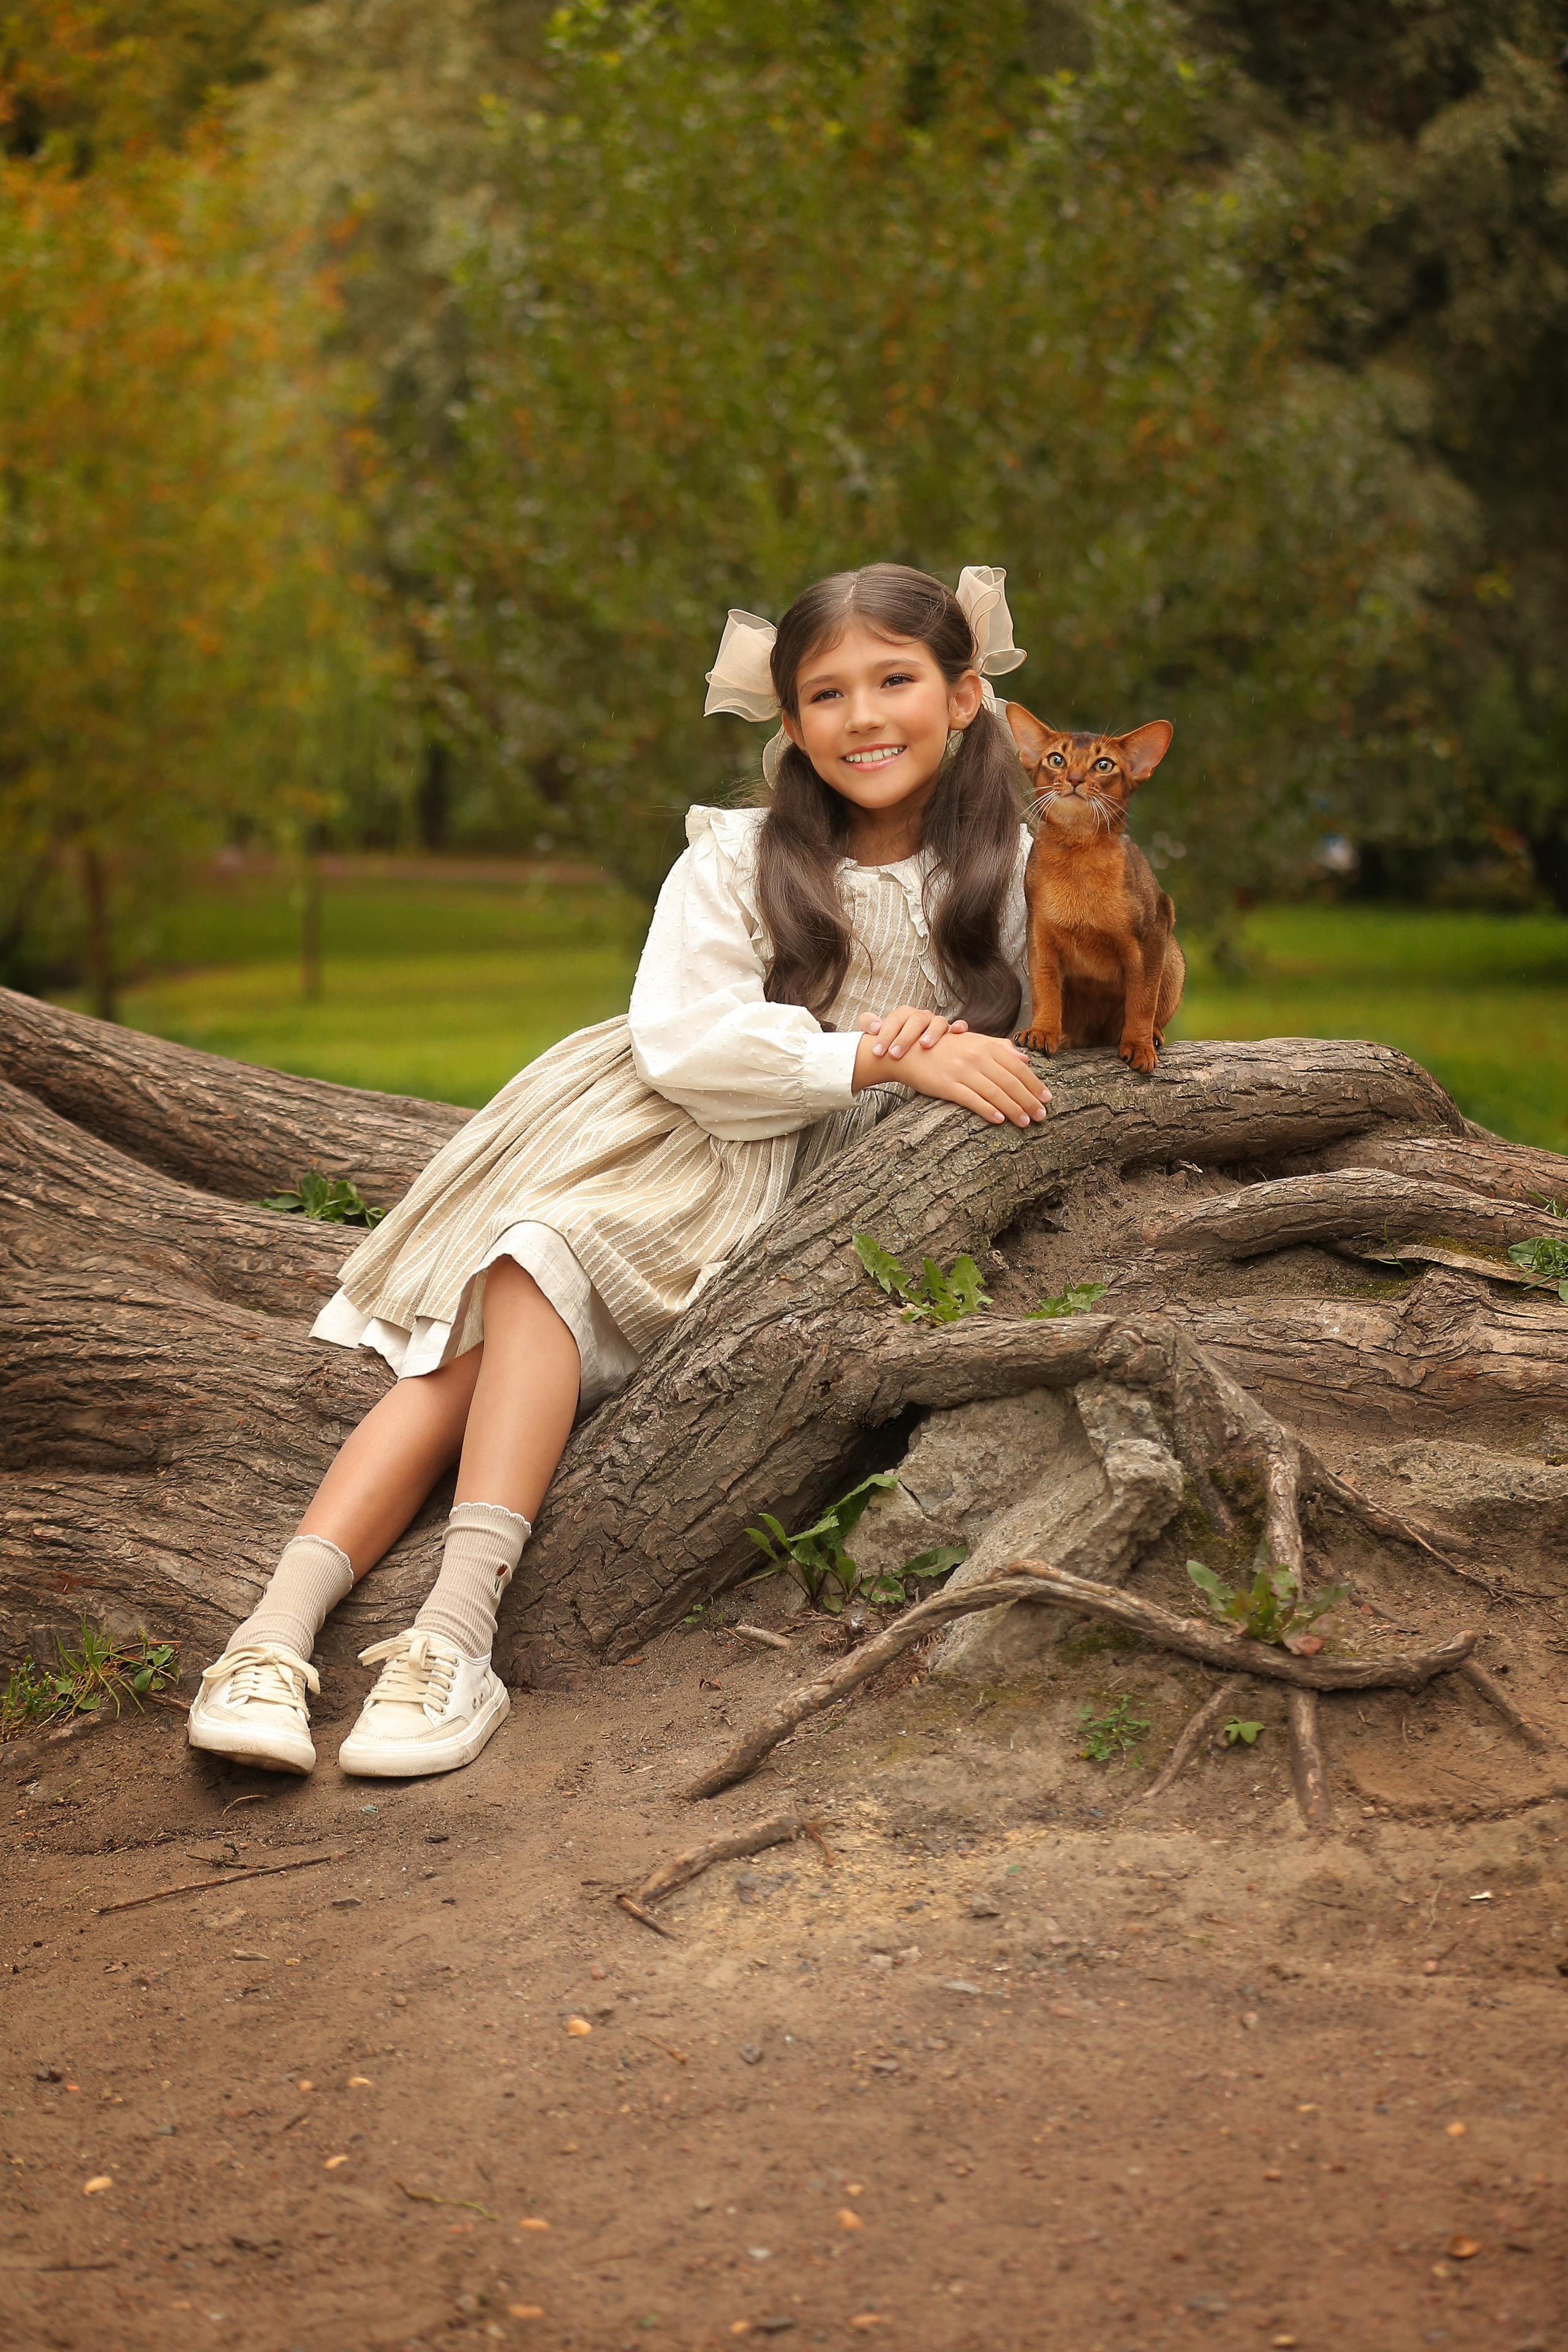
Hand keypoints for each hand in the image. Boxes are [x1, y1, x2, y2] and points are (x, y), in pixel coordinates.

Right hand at [853, 1026, 1050, 1126]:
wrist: (908, 1052)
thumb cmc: (943, 1048)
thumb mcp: (971, 1042)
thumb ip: (998, 1048)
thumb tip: (1024, 1059)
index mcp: (984, 1046)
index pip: (1017, 1067)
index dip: (1034, 1084)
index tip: (1047, 1098)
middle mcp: (975, 1056)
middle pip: (1010, 1081)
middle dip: (1029, 1100)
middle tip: (1042, 1116)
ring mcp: (961, 1070)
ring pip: (994, 1092)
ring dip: (1013, 1109)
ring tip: (1025, 1122)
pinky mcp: (947, 1085)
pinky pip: (971, 1099)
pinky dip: (987, 1110)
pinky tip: (999, 1120)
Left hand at [857, 1005, 969, 1061]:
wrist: (913, 1049)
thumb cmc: (897, 1041)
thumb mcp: (881, 1033)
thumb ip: (870, 1024)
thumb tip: (871, 1026)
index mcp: (905, 1015)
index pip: (895, 1018)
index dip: (885, 1034)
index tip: (877, 1052)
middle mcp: (923, 1017)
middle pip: (916, 1020)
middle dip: (905, 1037)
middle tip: (894, 1054)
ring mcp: (938, 1024)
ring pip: (938, 1022)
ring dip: (932, 1032)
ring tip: (924, 1045)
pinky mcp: (951, 1033)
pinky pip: (959, 1026)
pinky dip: (959, 1027)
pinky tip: (957, 1032)